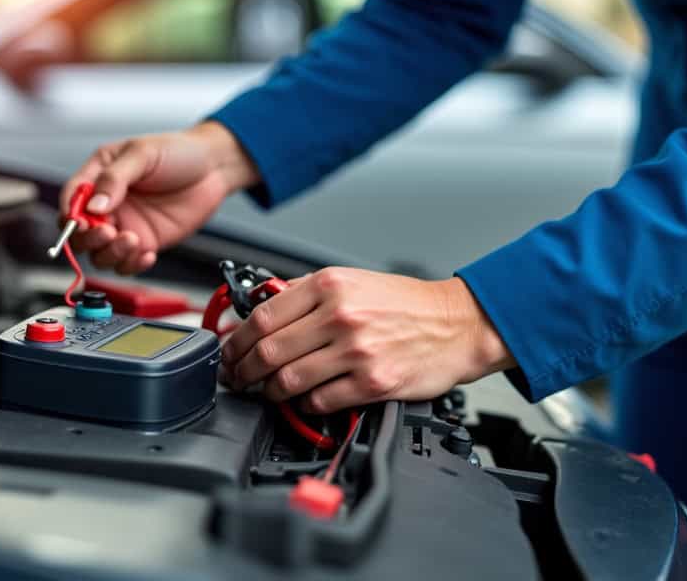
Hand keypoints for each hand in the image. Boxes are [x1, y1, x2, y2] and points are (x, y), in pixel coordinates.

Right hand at [60, 122, 258, 273]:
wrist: (213, 168)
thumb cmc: (178, 152)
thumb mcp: (143, 154)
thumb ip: (115, 179)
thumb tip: (94, 205)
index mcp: (99, 175)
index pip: (72, 198)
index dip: (70, 212)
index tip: (79, 221)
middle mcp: (108, 204)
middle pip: (79, 233)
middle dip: (88, 238)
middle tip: (107, 232)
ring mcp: (125, 225)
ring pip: (100, 253)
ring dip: (111, 253)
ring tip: (132, 240)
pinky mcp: (144, 242)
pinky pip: (127, 264)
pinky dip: (132, 265)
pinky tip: (147, 253)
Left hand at [219, 268, 514, 412]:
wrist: (457, 324)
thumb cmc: (406, 304)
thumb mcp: (352, 281)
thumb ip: (307, 294)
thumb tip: (262, 310)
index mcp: (330, 286)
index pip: (262, 316)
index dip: (236, 340)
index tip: (229, 352)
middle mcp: (340, 316)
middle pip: (268, 351)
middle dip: (242, 370)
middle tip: (237, 378)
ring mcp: (356, 351)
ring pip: (288, 380)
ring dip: (268, 392)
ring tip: (265, 392)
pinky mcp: (372, 383)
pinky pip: (319, 400)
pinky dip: (303, 404)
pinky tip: (303, 400)